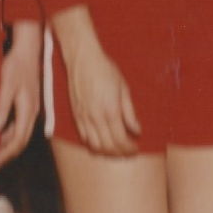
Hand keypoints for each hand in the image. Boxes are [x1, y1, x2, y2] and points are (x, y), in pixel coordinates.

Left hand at [0, 21, 41, 162]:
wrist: (27, 50)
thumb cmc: (16, 66)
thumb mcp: (6, 85)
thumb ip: (2, 106)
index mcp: (28, 110)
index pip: (19, 139)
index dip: (7, 153)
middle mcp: (32, 112)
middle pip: (22, 140)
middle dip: (8, 153)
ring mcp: (31, 108)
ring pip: (21, 133)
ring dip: (8, 143)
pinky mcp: (28, 103)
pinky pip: (20, 124)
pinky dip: (10, 132)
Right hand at [53, 10, 140, 156]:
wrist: (83, 59)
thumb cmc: (106, 70)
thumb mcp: (124, 89)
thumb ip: (129, 112)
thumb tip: (136, 130)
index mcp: (111, 111)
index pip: (121, 139)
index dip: (129, 148)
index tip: (136, 148)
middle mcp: (96, 118)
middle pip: (108, 146)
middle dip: (120, 153)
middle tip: (129, 151)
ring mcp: (84, 118)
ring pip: (95, 146)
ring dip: (107, 152)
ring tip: (117, 150)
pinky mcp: (76, 116)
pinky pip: (84, 138)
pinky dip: (94, 145)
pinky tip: (102, 142)